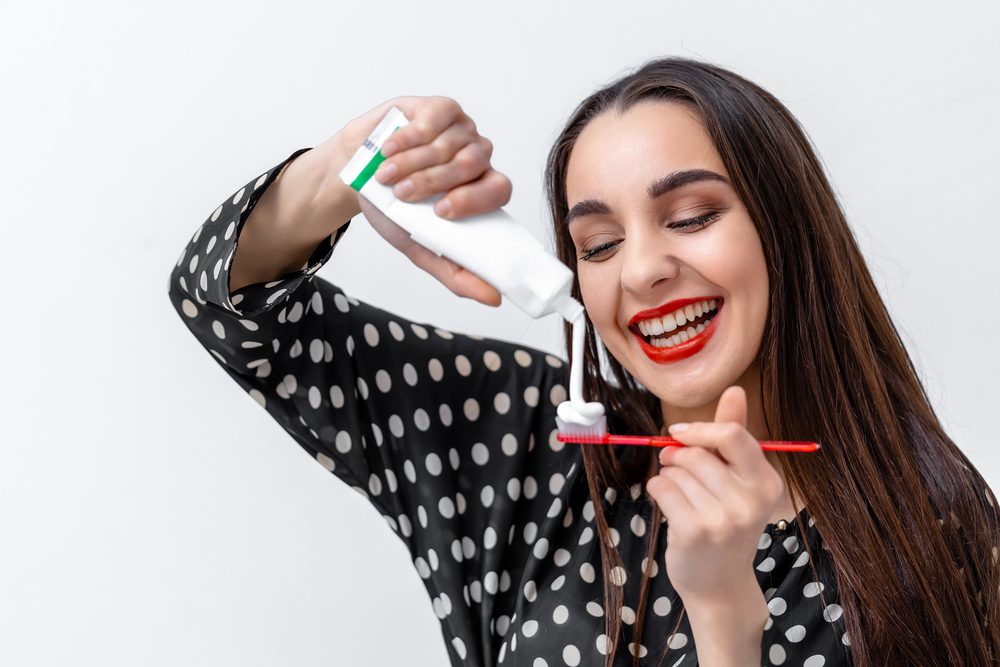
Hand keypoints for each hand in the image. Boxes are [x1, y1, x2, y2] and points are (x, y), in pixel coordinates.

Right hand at [326, 96, 509, 306]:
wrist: (354, 173)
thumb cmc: (391, 207)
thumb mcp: (420, 245)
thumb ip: (455, 272)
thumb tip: (494, 298)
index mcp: (480, 188)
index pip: (500, 189)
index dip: (475, 198)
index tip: (441, 210)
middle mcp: (476, 156)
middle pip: (473, 163)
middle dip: (432, 181)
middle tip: (402, 194)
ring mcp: (460, 129)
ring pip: (450, 142)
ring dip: (413, 162)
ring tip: (386, 176)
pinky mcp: (439, 109)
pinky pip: (435, 118)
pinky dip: (409, 137)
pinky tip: (389, 148)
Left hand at [645, 386, 784, 607]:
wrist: (720, 585)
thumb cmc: (726, 526)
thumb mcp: (739, 482)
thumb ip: (735, 435)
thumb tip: (735, 390)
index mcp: (767, 483)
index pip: (732, 436)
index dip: (700, 428)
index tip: (680, 432)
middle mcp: (750, 501)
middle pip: (697, 453)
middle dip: (677, 455)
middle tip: (672, 465)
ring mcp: (723, 519)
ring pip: (676, 471)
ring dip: (668, 476)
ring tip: (678, 494)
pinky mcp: (694, 532)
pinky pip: (661, 488)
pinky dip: (657, 490)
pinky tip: (667, 505)